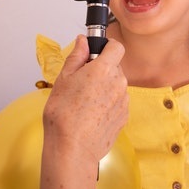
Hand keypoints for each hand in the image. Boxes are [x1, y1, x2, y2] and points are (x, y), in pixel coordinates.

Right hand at [42, 35, 128, 163]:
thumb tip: (83, 41)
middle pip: (115, 67)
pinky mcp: (124, 116)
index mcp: (104, 69)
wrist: (72, 148)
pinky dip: (108, 104)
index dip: (106, 46)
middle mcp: (118, 83)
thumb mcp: (63, 79)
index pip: (116, 46)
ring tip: (85, 102)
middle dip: (101, 70)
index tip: (95, 52)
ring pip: (116, 85)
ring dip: (105, 88)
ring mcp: (123, 101)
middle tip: (82, 82)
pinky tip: (91, 113)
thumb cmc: (64, 115)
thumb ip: (77, 56)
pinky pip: (118, 102)